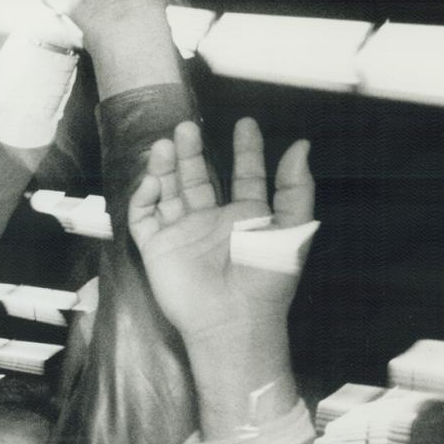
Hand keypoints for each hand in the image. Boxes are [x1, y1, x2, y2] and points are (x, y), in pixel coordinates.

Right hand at [128, 118, 314, 343]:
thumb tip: (300, 146)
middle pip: (197, 178)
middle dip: (192, 152)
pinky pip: (143, 216)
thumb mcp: (291, 230)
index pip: (244, 176)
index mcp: (245, 217)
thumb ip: (295, 188)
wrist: (231, 318)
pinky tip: (152, 181)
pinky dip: (143, 196)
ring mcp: (182, 233)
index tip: (245, 124)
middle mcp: (211, 221)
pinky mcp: (156, 247)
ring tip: (165, 143)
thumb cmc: (265, 279)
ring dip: (165, 167)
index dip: (246, 150)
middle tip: (187, 127)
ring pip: (168, 191)